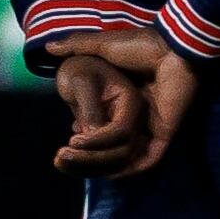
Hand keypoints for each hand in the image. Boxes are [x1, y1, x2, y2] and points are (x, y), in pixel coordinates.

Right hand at [48, 29, 198, 177]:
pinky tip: (112, 173)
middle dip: (94, 151)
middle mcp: (138, 112)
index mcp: (125, 94)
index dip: (87, 130)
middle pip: (116, 140)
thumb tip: (50, 47)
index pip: (104, 119)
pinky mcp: (164, 132)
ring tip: (84, 165)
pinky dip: (133, 168)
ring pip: (130, 153)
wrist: (169, 50)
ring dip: (109, 163)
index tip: (70, 132)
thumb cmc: (139, 46)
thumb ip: (77, 46)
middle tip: (70, 153)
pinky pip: (149, 158)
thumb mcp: (101, 45)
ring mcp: (152, 123)